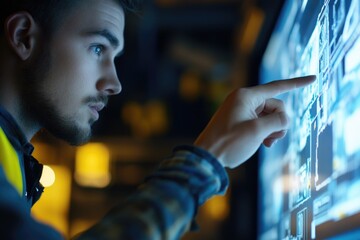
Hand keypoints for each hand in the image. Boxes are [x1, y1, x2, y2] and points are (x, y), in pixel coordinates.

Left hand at [194, 75, 315, 167]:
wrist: (207, 156)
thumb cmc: (230, 143)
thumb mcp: (258, 131)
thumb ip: (278, 121)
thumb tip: (285, 119)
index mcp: (246, 96)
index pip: (277, 87)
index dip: (297, 83)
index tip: (314, 78)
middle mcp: (243, 99)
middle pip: (275, 106)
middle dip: (278, 122)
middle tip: (271, 138)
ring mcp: (240, 110)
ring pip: (269, 116)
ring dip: (272, 129)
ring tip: (266, 143)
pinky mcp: (239, 120)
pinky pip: (260, 122)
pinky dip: (265, 131)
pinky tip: (263, 143)